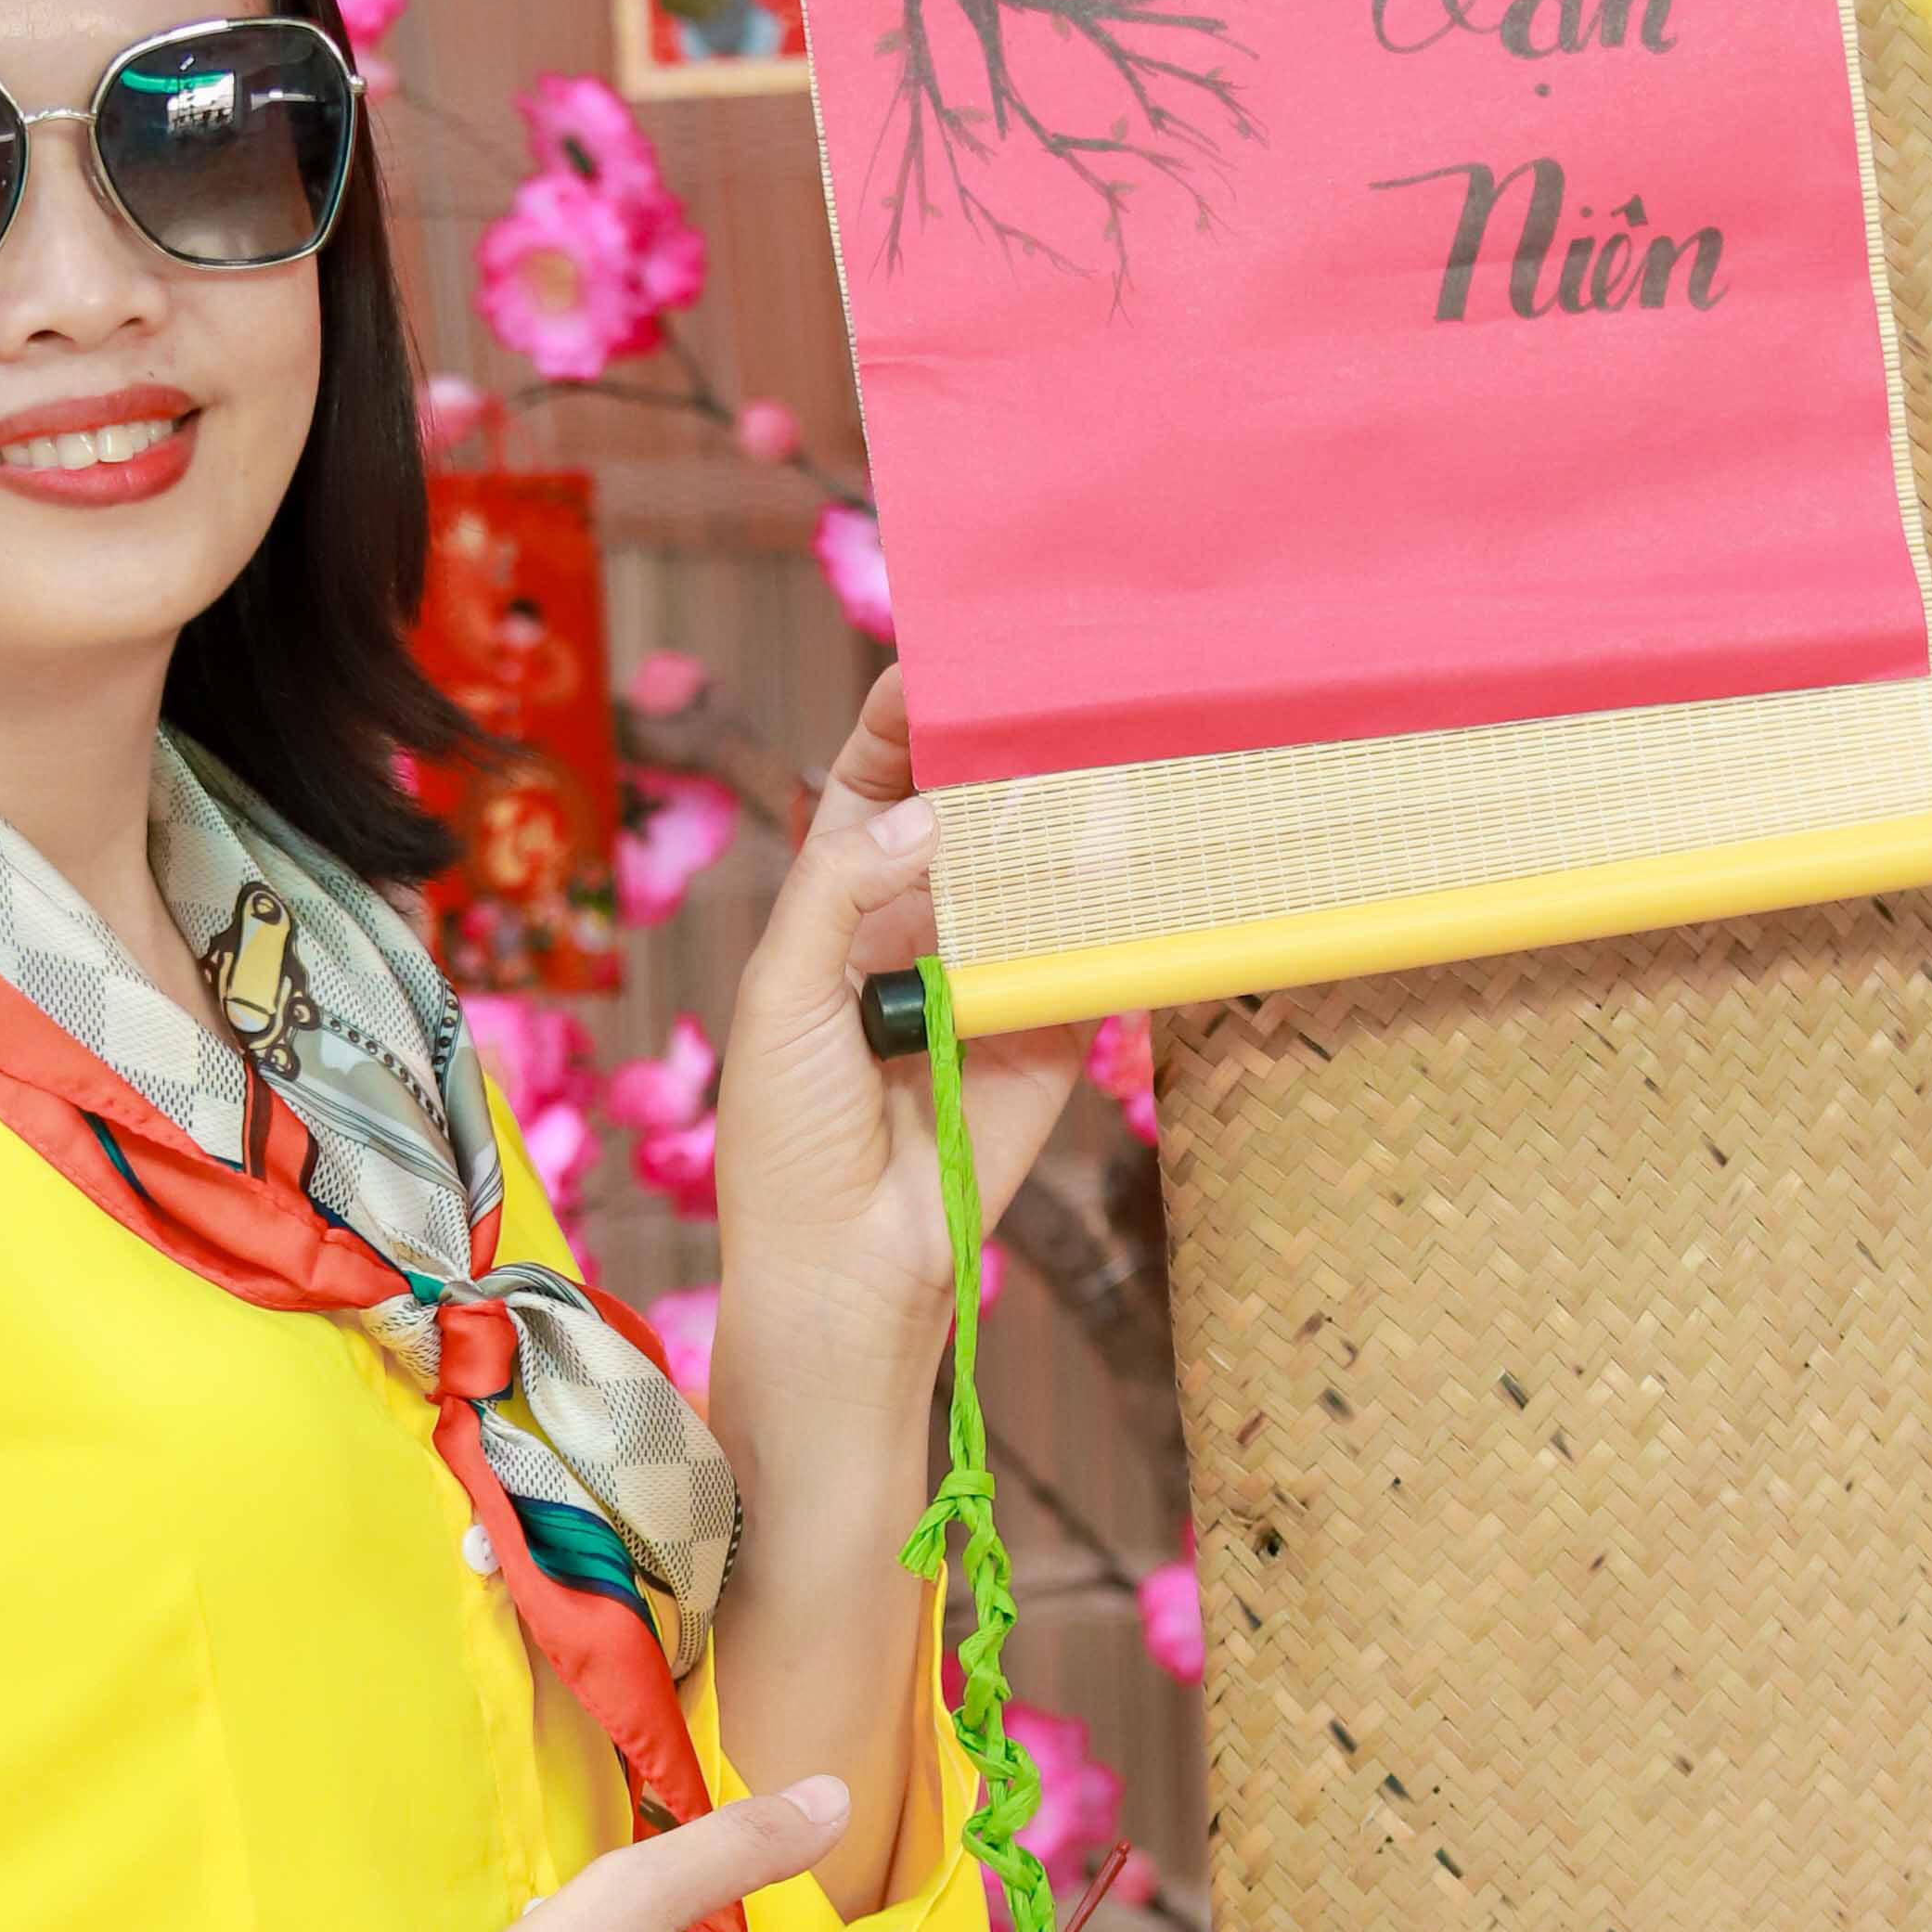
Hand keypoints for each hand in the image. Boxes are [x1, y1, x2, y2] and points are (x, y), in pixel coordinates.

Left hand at [707, 656, 1085, 1425]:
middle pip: (973, 810)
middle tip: (1054, 677)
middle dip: (1008, 749)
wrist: (846, 1273)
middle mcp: (922, 924)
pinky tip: (1149, 838)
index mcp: (838, 904)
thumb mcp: (783, 990)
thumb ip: (846, 887)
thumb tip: (938, 811)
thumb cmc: (784, 1136)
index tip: (944, 659)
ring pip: (1041, 869)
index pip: (875, 782)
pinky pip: (1094, 949)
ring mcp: (995, 974)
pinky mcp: (1058, 1029)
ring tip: (1111, 730)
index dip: (907, 721)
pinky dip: (1123, 901)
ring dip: (1074, 810)